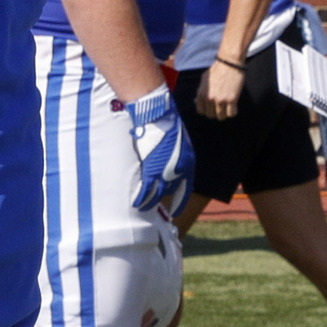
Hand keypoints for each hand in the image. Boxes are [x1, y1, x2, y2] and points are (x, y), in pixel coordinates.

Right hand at [122, 90, 192, 213]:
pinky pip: (146, 190)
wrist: (158, 116)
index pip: (186, 189)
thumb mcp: (178, 141)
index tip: (176, 210)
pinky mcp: (151, 170)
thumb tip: (169, 162)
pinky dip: (141, 198)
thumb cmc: (167, 123)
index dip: (180, 201)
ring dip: (150, 202)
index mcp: (188, 163)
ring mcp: (165, 171)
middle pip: (169, 190)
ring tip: (143, 207)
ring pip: (158, 194)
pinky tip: (137, 203)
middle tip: (154, 204)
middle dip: (162, 197)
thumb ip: (176, 154)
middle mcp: (179, 170)